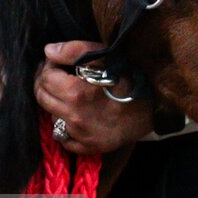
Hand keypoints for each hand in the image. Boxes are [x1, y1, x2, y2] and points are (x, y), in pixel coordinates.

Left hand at [34, 41, 153, 153]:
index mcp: (76, 93)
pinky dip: (65, 127)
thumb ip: (73, 50)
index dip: (48, 66)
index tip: (55, 63)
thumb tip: (48, 51)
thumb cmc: (131, 77)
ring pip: (51, 117)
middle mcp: (75, 117)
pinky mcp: (90, 147)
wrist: (155, 105)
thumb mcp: (105, 55)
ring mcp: (82, 135)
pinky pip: (64, 139)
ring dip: (55, 104)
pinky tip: (74, 116)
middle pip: (42, 98)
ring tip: (67, 95)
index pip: (45, 77)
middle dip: (45, 83)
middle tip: (55, 76)